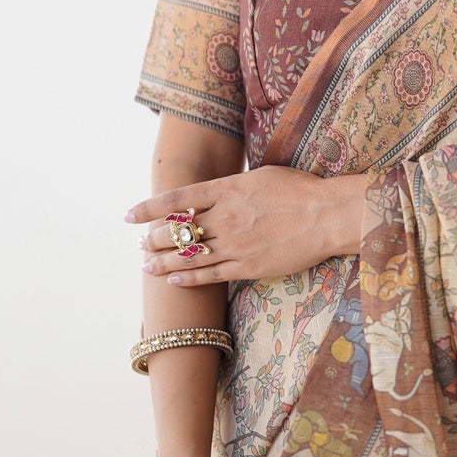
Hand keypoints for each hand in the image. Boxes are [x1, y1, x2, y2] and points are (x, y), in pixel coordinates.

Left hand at [126, 165, 365, 285]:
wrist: (327, 215)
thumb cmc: (299, 190)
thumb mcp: (260, 175)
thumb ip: (232, 186)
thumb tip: (214, 190)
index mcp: (227, 189)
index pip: (176, 199)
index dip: (148, 209)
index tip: (130, 216)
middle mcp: (225, 216)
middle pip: (177, 230)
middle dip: (154, 238)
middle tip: (142, 245)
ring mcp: (235, 243)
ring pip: (188, 256)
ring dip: (163, 262)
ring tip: (147, 265)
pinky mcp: (248, 266)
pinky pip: (210, 275)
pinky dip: (188, 278)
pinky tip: (173, 280)